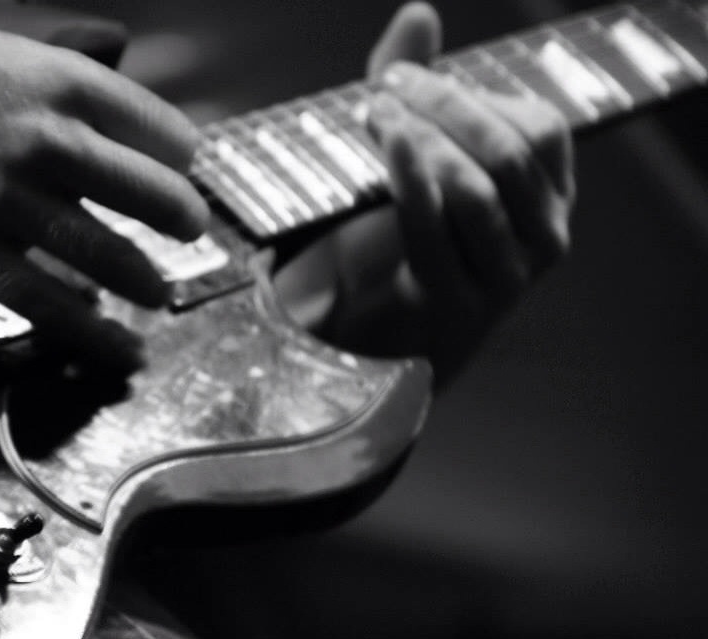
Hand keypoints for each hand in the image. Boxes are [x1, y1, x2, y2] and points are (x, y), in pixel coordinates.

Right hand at [0, 1, 207, 372]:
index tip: (182, 176)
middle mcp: (43, 140)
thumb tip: (138, 141)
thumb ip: (77, 95)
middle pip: (152, 195)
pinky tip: (120, 346)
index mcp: (64, 84)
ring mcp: (3, 199)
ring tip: (160, 297)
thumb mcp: (12, 57)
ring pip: (107, 256)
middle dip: (183, 221)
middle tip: (190, 233)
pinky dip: (94, 332)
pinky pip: (48, 303)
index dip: (182, 160)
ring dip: (147, 284)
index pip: (164, 134)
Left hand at [280, 2, 574, 384]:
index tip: (404, 76)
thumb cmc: (408, 232)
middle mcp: (544, 236)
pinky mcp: (461, 303)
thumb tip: (419, 12)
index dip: (470, 94)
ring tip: (376, 117)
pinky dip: (410, 181)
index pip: (539, 128)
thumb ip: (422, 88)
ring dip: (424, 144)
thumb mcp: (419, 154)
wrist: (383, 328)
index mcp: (550, 194)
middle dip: (443, 110)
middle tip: (387, 90)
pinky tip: (386, 148)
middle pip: (507, 153)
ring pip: (477, 191)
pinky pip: (437, 231)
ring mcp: (508, 276)